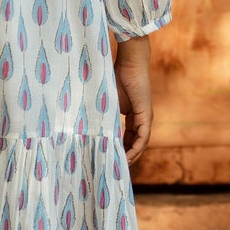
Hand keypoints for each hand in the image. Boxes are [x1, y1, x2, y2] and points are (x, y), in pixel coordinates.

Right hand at [114, 35, 152, 167]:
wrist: (129, 63)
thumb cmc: (116, 76)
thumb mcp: (107, 101)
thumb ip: (102, 113)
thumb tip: (84, 122)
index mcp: (132, 114)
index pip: (128, 136)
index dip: (120, 147)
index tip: (110, 155)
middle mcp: (140, 118)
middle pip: (135, 142)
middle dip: (126, 155)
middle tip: (115, 166)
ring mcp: (145, 118)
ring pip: (140, 143)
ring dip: (132, 156)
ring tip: (121, 166)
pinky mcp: (146, 116)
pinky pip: (143, 138)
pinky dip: (136, 148)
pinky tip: (128, 157)